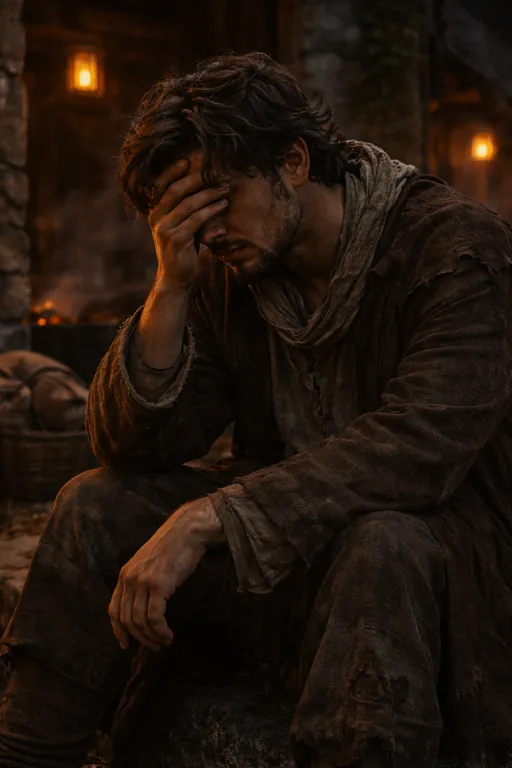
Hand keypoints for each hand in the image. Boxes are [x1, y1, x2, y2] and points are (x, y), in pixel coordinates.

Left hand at [108, 496, 224, 651]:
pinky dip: (160, 631)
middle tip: (154, 647)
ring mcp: (143, 582)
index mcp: (124, 574)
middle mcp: (129, 579)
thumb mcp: (148, 563)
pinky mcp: (158, 585)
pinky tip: (168, 635)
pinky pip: (154, 617)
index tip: (126, 645)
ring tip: (164, 642)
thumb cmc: (173, 546)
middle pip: (126, 620)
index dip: (118, 631)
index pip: (113, 610)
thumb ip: (141, 581)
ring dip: (152, 638)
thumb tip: (143, 606)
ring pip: (140, 622)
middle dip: (140, 639)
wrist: (187, 530)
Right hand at [148, 157, 229, 288]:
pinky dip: (211, 210)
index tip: (188, 160)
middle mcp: (156, 218)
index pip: (161, 186)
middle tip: (215, 173)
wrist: (176, 278)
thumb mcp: (180, 226)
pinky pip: (196, 220)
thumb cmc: (182, 250)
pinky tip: (222, 205)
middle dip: (196, 179)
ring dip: (209, 194)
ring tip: (224, 189)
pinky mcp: (175, 240)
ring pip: (188, 204)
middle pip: (175, 190)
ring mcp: (164, 229)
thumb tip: (201, 187)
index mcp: (155, 212)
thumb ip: (184, 210)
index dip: (172, 171)